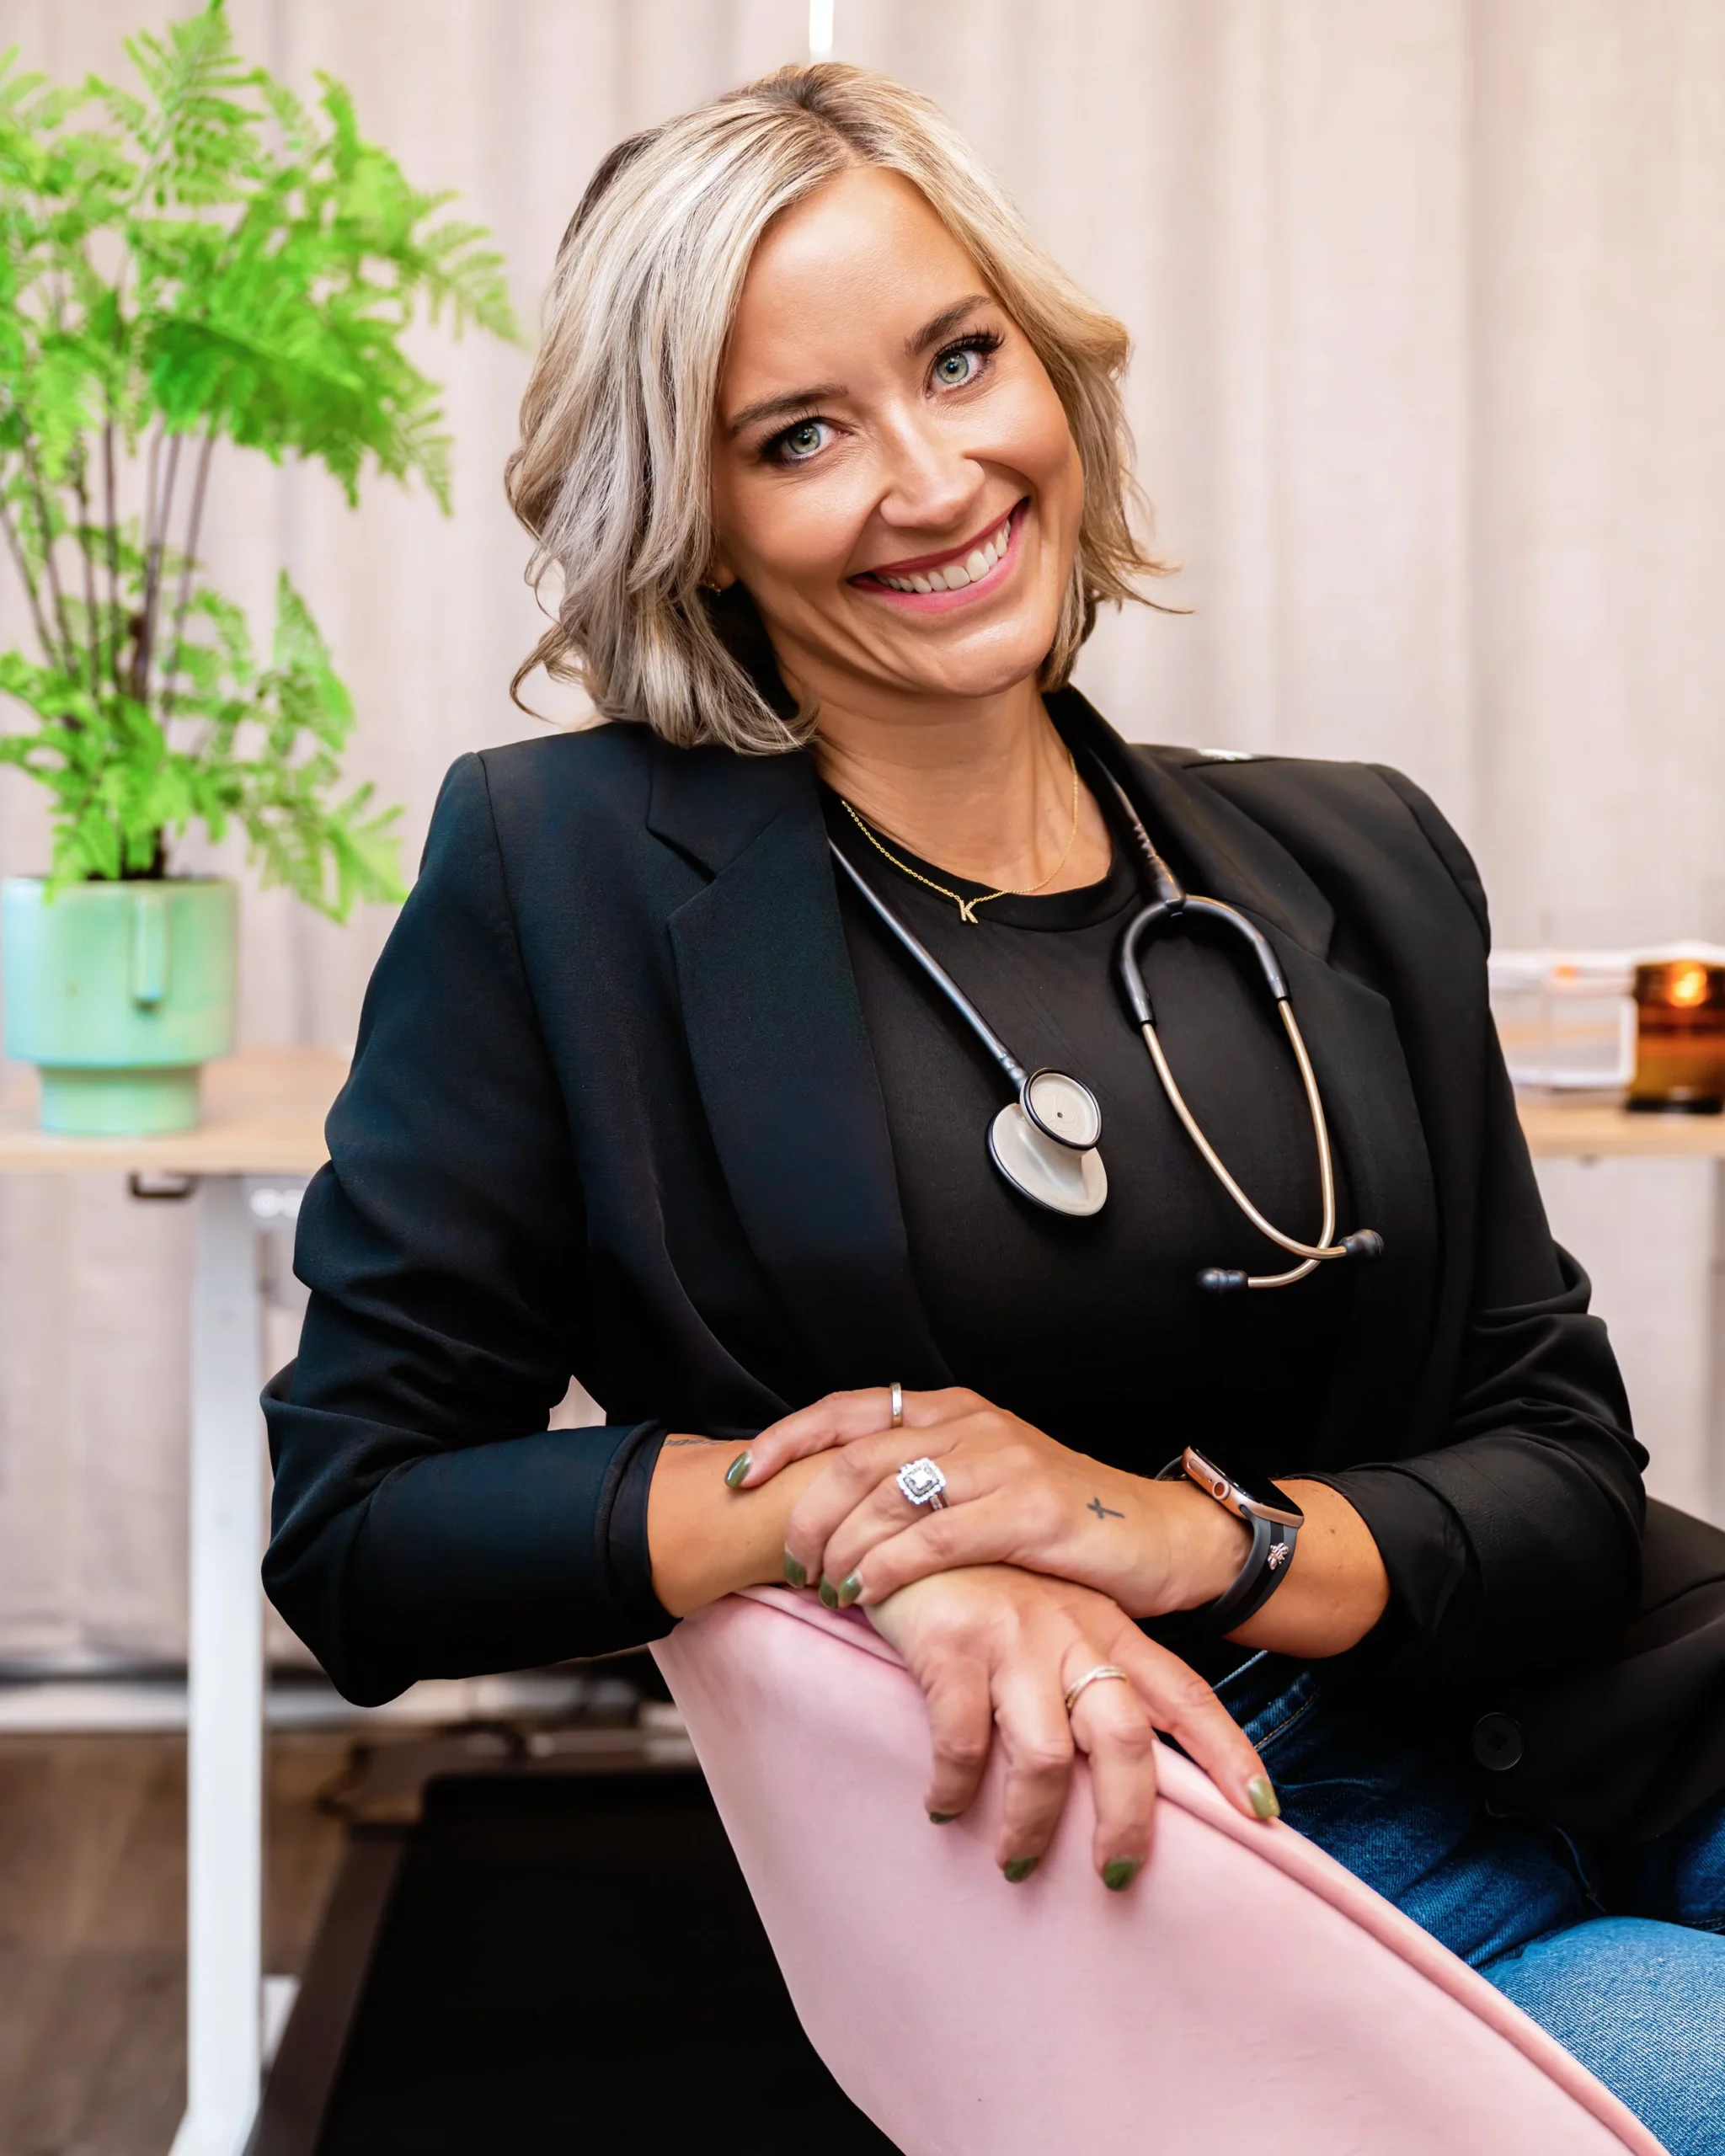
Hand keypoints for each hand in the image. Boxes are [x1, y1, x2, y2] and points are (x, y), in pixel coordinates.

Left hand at [734, 1385, 1247, 1619]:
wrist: (1158, 1538)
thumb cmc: (1059, 1523)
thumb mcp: (981, 1486)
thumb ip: (918, 1484)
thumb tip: (831, 1512)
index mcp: (951, 1411)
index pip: (847, 1410)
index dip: (787, 1441)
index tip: (741, 1479)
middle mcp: (971, 1425)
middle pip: (855, 1456)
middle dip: (806, 1512)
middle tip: (788, 1563)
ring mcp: (1003, 1463)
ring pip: (889, 1496)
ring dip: (842, 1546)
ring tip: (822, 1586)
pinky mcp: (1031, 1511)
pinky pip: (937, 1538)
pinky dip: (889, 1568)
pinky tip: (867, 1593)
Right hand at [866, 1563, 1279, 1887]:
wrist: (907, 1517)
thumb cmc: (981, 1578)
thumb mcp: (1050, 1612)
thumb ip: (1085, 1671)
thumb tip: (1114, 1764)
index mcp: (1106, 1623)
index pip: (1185, 1693)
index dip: (1228, 1751)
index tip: (1262, 1807)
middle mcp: (1069, 1630)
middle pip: (1124, 1740)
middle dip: (1127, 1819)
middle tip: (1115, 1874)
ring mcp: (1012, 1638)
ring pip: (1044, 1760)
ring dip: (1031, 1827)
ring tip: (1016, 1863)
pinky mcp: (953, 1647)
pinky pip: (964, 1746)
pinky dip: (956, 1791)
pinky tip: (945, 1807)